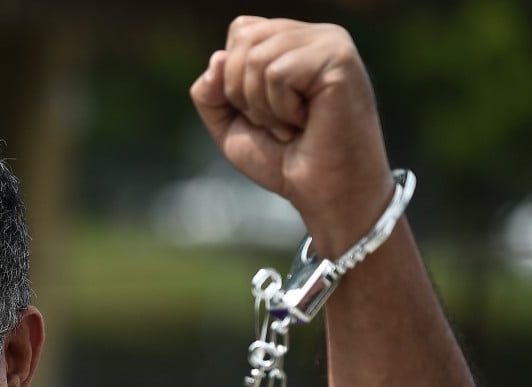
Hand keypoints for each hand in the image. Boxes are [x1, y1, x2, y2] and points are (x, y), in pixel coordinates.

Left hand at [190, 17, 394, 256]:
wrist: (323, 193)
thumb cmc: (284, 160)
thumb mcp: (230, 125)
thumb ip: (210, 91)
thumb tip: (217, 58)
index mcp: (295, 41)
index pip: (241, 30)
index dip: (233, 79)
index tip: (264, 112)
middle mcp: (316, 34)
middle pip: (244, 39)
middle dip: (243, 93)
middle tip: (278, 123)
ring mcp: (331, 42)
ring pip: (257, 57)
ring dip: (264, 107)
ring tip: (293, 125)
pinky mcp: (339, 58)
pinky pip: (278, 73)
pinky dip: (282, 109)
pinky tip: (308, 122)